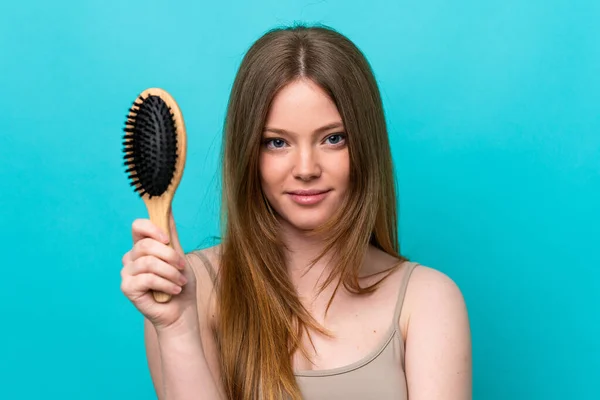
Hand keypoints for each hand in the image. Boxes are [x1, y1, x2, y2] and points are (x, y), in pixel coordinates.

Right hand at [120, 211, 198, 333]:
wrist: (181, 311)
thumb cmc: (180, 283)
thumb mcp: (179, 255)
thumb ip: (171, 235)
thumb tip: (167, 209)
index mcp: (142, 247)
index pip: (137, 226)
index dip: (151, 229)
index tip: (167, 239)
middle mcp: (131, 258)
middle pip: (145, 246)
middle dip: (169, 256)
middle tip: (182, 267)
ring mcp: (127, 273)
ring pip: (148, 263)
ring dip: (171, 273)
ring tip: (180, 282)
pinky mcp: (127, 288)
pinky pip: (147, 278)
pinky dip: (166, 284)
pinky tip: (174, 290)